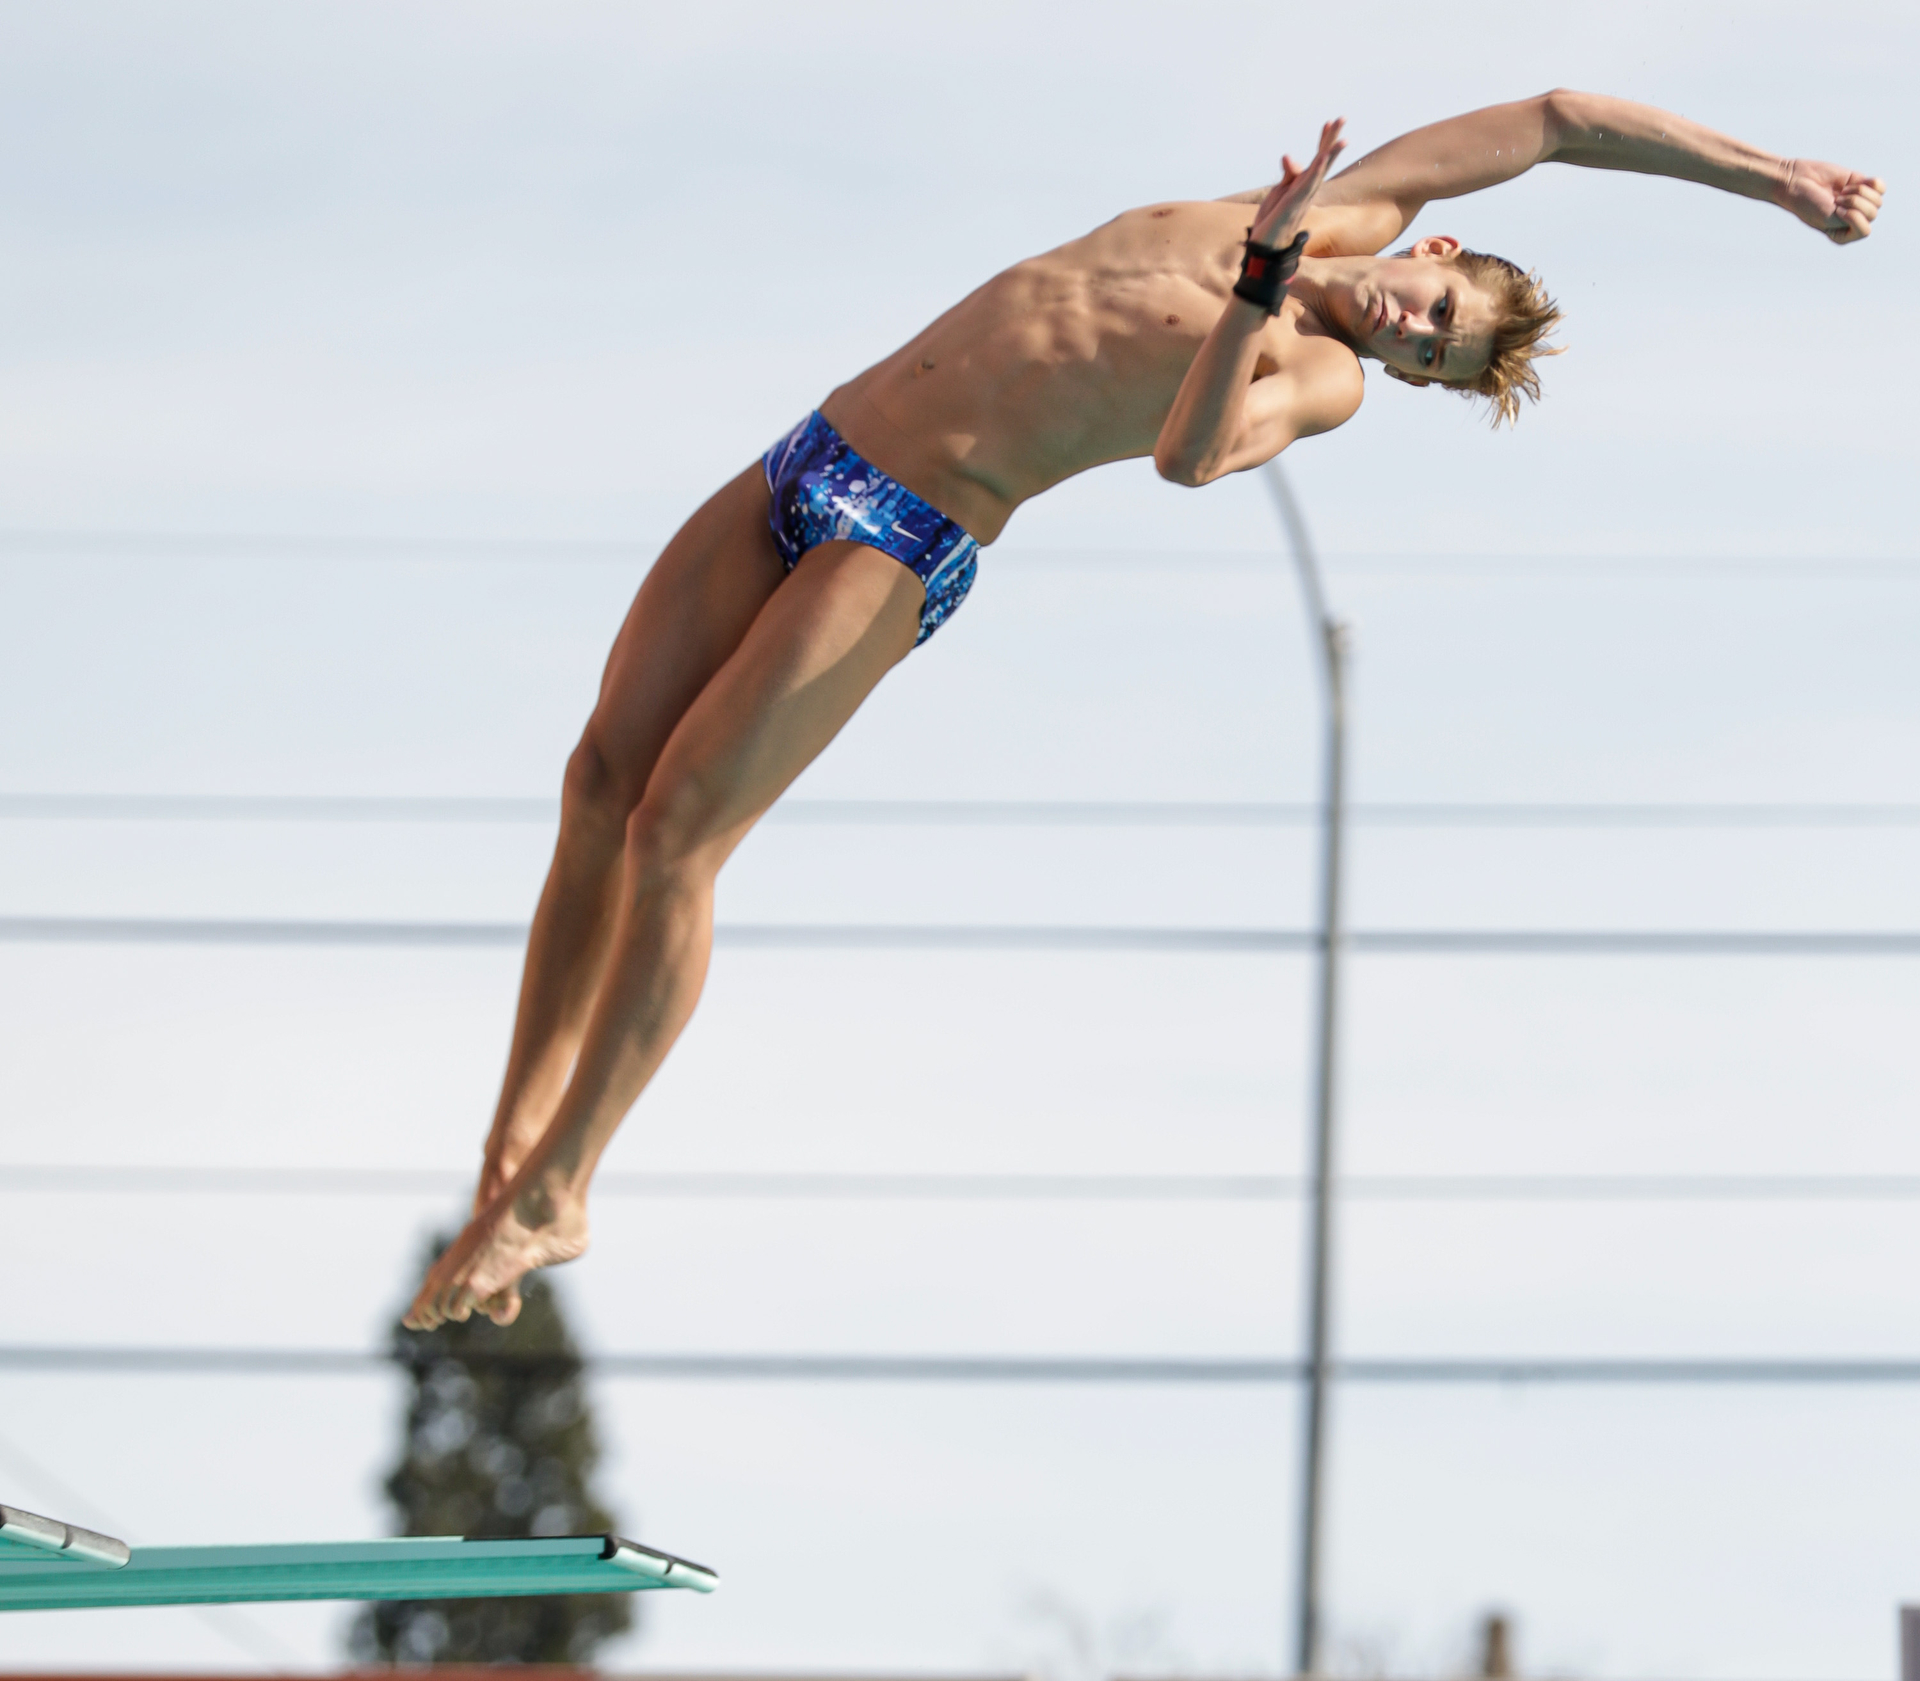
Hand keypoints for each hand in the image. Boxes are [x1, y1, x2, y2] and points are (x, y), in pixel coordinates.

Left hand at [1251, 119, 1346, 247]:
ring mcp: (1303, 194)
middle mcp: (1308, 188)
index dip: (1323, 140)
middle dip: (1332, 138)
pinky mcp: (1295, 200)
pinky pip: (1308, 182)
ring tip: (1342, 138)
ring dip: (1330, 152)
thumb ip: (1288, 174)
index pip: (1317, 158)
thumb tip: (1288, 156)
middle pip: (1324, 158)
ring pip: (1321, 169)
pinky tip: (1323, 156)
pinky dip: (1316, 169)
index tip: (1327, 122)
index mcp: (1304, 184)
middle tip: (1342, 117)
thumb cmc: (1274, 219)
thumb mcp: (1280, 191)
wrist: (1268, 245)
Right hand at [1777, 158, 1885, 243]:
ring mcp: (1858, 203)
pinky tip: (1855, 183)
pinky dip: (1870, 184)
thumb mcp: (1829, 217)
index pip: (1865, 231)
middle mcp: (1853, 221)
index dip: (1854, 217)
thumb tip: (1879, 198)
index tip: (1836, 210)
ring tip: (1842, 192)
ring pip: (1878, 200)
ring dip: (1859, 192)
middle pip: (1873, 213)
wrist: (1798, 181)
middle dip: (1855, 202)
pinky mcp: (1860, 185)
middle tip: (1836, 199)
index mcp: (1844, 235)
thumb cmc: (1808, 204)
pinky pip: (1880, 186)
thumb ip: (1856, 217)